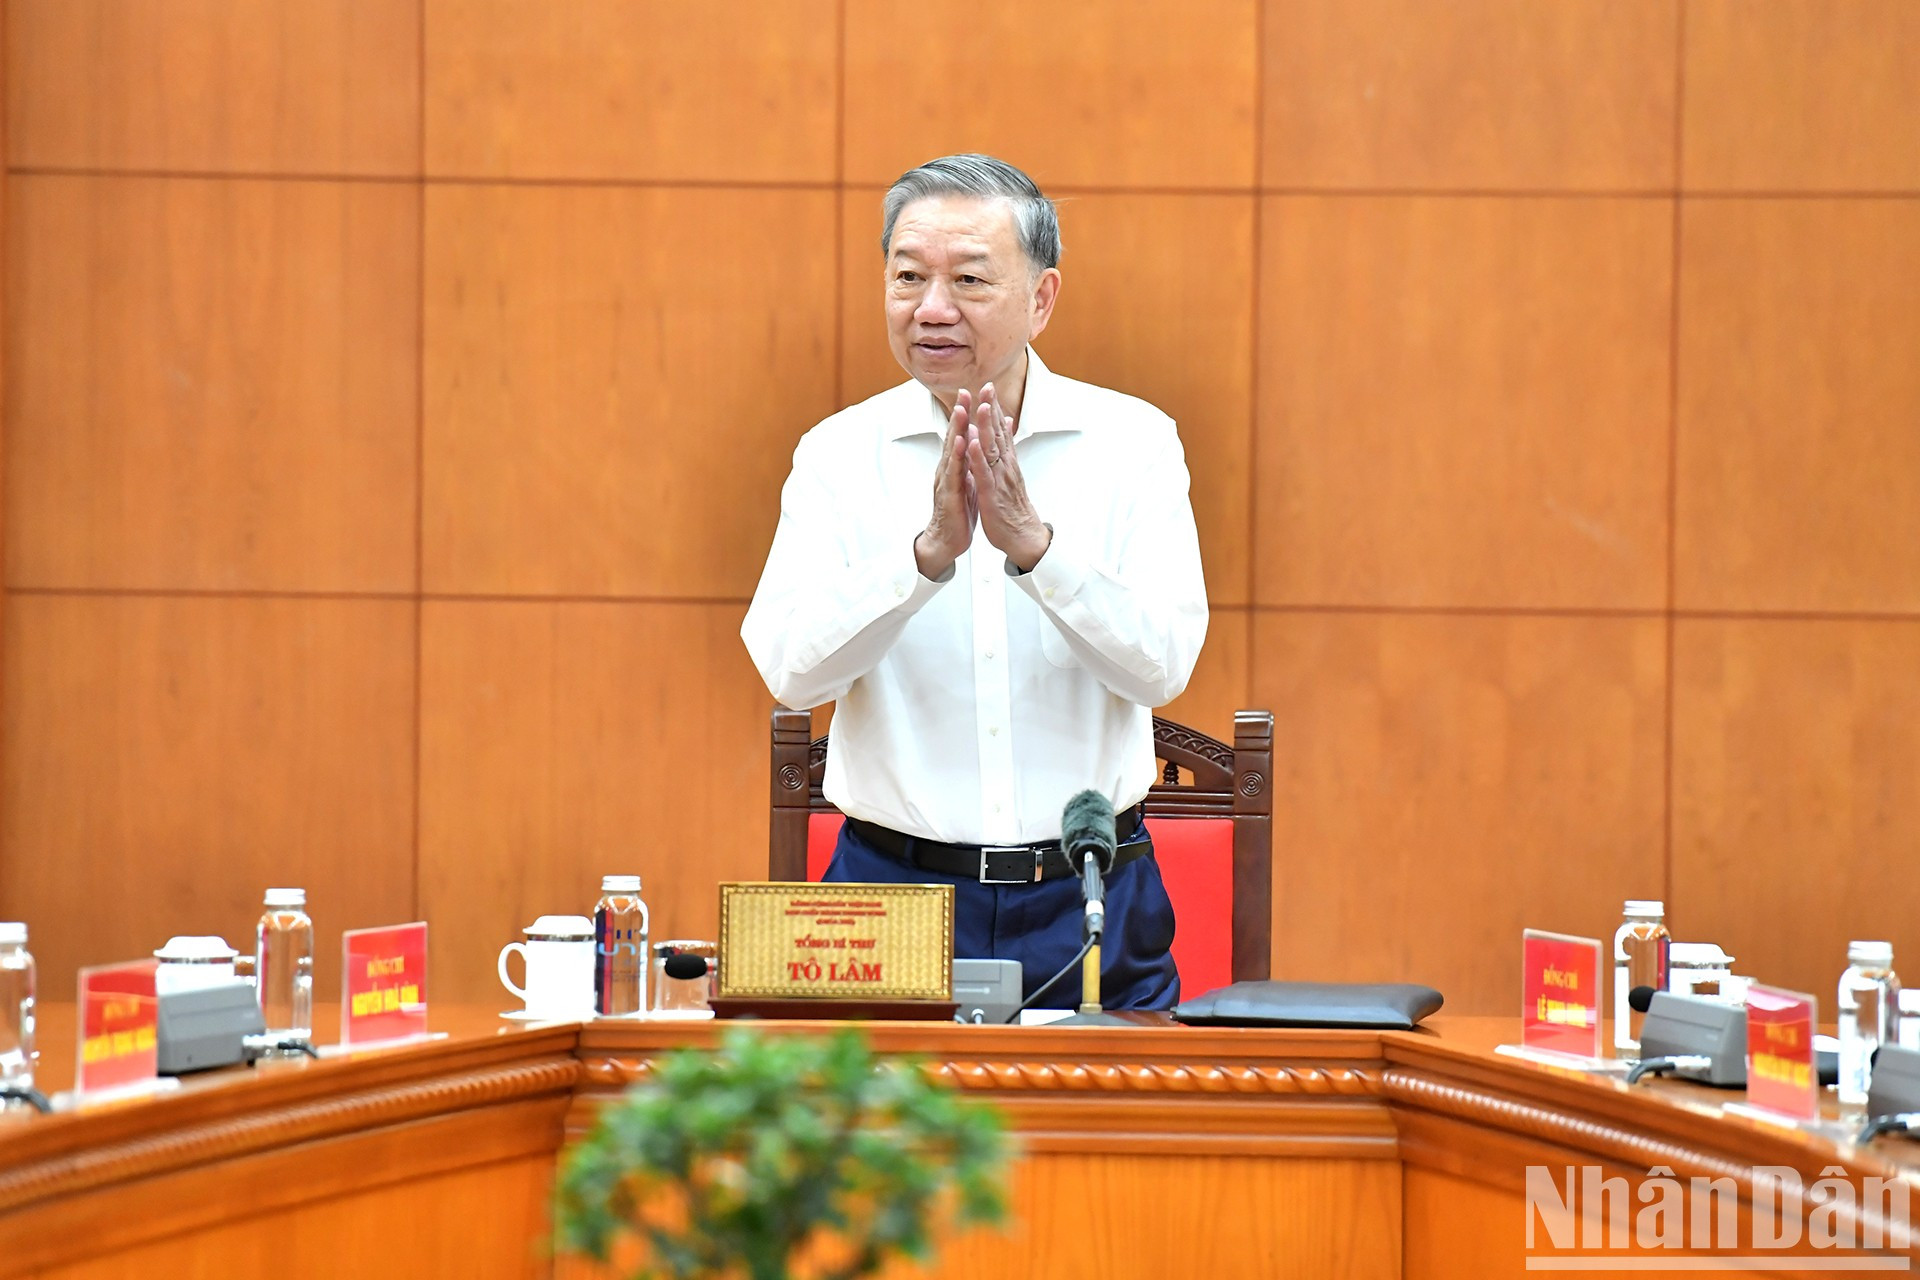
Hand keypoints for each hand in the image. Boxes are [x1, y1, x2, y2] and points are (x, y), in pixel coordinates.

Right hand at [913, 394, 978, 578]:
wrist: (946, 540)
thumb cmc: (958, 511)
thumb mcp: (969, 481)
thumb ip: (971, 462)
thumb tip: (978, 444)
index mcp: (955, 466)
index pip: (961, 435)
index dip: (965, 414)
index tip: (971, 393)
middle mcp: (948, 469)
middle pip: (954, 436)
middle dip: (959, 413)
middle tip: (964, 392)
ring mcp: (947, 480)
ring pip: (952, 451)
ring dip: (957, 429)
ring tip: (961, 410)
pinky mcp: (950, 495)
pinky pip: (954, 473)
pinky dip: (958, 457)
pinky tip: (961, 444)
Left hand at [964, 383, 1051, 570]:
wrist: (1023, 536)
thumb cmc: (1013, 507)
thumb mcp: (1010, 474)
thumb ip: (1007, 450)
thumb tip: (1007, 427)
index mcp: (1007, 462)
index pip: (1000, 430)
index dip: (994, 408)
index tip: (988, 387)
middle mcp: (1005, 466)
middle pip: (998, 433)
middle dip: (991, 409)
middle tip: (987, 387)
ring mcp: (999, 479)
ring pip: (991, 449)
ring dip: (986, 427)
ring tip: (980, 406)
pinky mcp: (992, 494)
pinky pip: (983, 473)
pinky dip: (977, 458)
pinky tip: (972, 444)